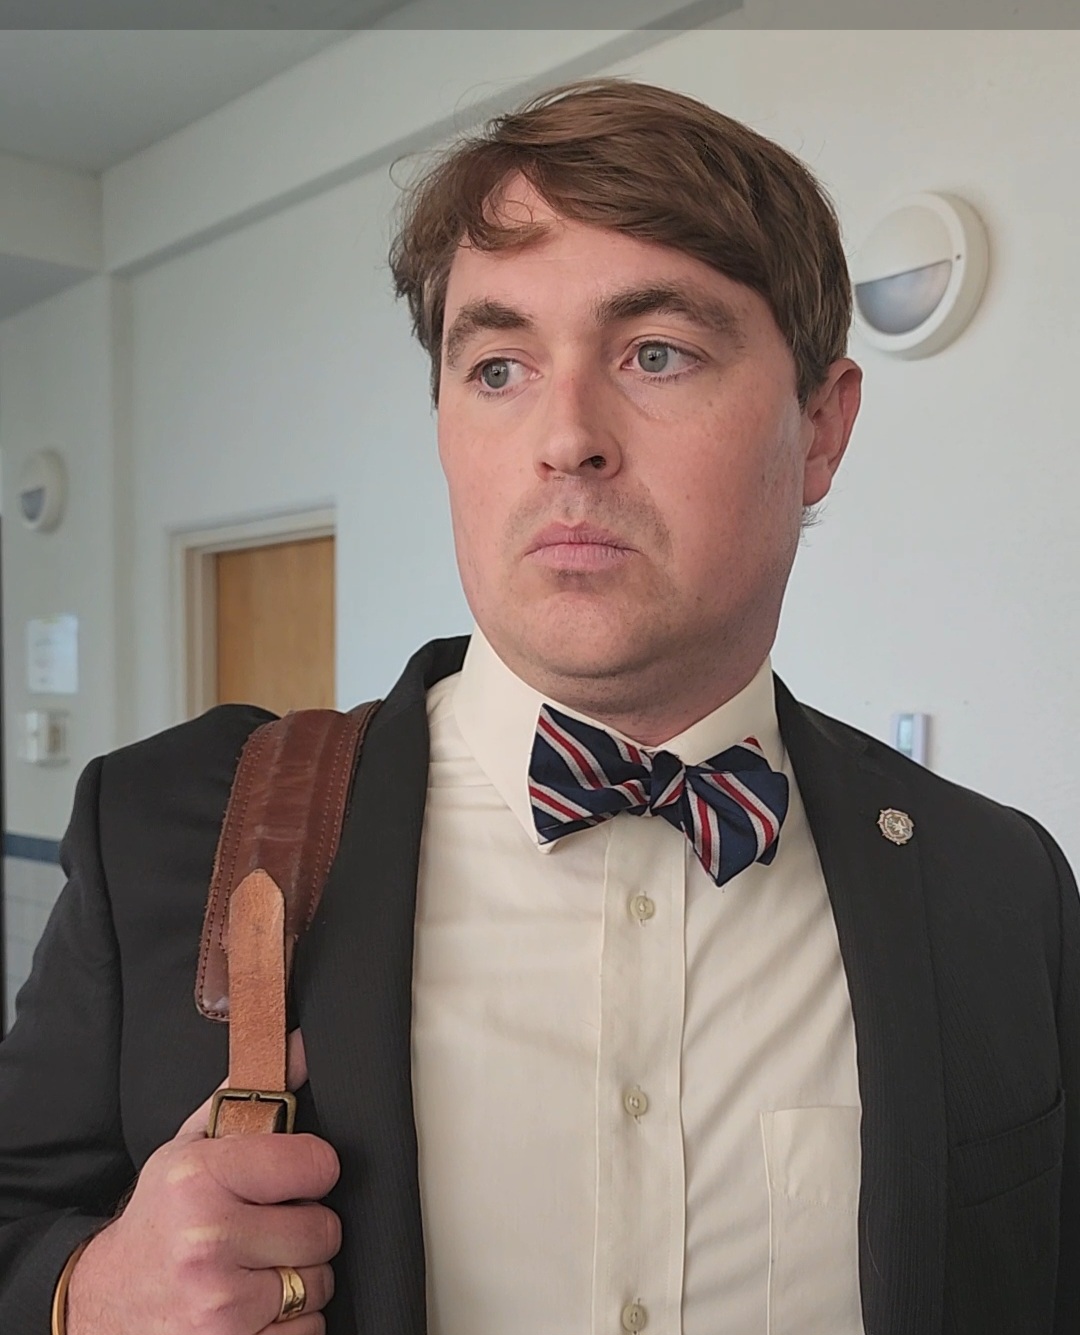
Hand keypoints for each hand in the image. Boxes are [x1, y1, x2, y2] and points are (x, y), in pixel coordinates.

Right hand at [66, 1029, 339, 1334]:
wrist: (106, 1302)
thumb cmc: (160, 1219)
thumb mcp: (190, 1148)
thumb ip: (250, 1097)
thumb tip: (307, 1046)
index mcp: (200, 1178)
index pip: (316, 1164)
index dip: (312, 1171)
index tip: (294, 1178)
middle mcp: (207, 1242)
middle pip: (324, 1230)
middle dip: (305, 1229)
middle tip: (268, 1228)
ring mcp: (218, 1308)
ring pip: (318, 1285)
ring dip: (298, 1279)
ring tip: (257, 1266)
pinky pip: (307, 1334)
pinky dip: (291, 1325)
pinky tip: (255, 1307)